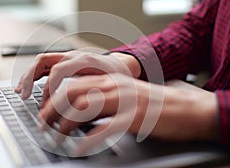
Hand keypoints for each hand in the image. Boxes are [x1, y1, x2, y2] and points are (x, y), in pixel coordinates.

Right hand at [14, 51, 140, 105]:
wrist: (122, 65)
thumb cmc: (118, 76)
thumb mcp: (110, 86)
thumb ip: (93, 95)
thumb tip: (76, 112)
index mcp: (84, 60)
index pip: (57, 71)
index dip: (48, 88)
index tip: (45, 104)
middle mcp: (73, 56)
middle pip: (44, 61)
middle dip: (29, 78)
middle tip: (23, 95)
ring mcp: (67, 57)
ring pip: (41, 62)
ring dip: (28, 76)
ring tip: (20, 91)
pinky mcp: (65, 62)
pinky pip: (45, 66)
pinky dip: (34, 75)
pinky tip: (28, 86)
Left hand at [39, 73, 217, 155]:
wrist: (185, 108)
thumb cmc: (154, 104)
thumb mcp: (124, 96)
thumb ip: (102, 100)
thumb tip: (78, 113)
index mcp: (110, 80)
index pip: (72, 85)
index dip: (53, 100)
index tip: (45, 114)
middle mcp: (113, 86)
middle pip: (71, 94)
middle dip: (52, 110)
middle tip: (44, 126)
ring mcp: (123, 101)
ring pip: (83, 108)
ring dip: (65, 125)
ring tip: (57, 138)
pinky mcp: (133, 118)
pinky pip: (104, 129)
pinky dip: (88, 141)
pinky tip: (79, 150)